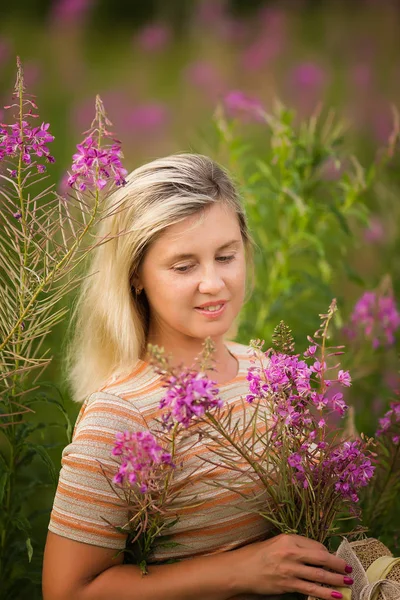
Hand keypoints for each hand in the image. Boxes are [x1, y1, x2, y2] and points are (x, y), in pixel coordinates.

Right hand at [231, 533, 352, 599]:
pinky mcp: (287, 585)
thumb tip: (317, 554)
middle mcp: (290, 552)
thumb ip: (296, 546)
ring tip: (348, 582)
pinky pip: (311, 589)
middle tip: (349, 568)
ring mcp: (289, 570)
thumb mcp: (277, 543)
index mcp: (288, 539)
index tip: (333, 558)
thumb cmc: (258, 555)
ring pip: (319, 575)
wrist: (240, 570)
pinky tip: (336, 595)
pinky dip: (326, 593)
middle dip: (338, 564)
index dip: (327, 553)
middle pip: (321, 558)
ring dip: (336, 580)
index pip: (315, 545)